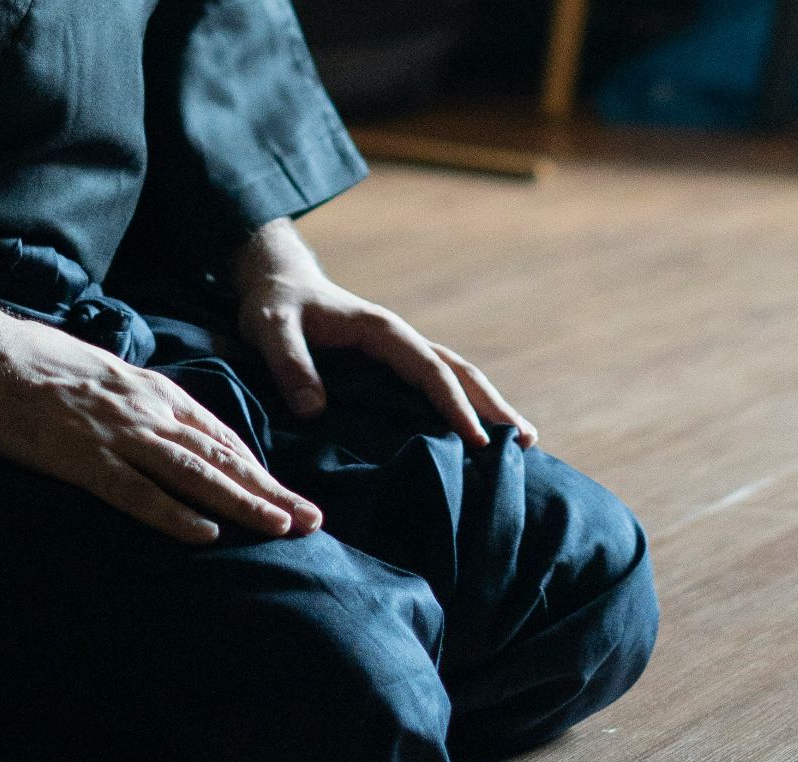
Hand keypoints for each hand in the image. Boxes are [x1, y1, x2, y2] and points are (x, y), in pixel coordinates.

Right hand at [0, 306, 322, 543]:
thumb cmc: (36, 365)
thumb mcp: (105, 375)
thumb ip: (140, 403)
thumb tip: (168, 428)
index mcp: (152, 391)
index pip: (220, 435)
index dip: (258, 467)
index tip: (290, 492)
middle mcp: (146, 410)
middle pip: (221, 456)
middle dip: (270, 490)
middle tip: (312, 518)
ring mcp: (116, 434)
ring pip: (194, 474)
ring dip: (242, 503)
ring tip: (280, 527)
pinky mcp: (82, 458)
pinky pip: (136, 492)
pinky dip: (173, 514)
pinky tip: (206, 534)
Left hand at [230, 217, 536, 448]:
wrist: (277, 283)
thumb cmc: (274, 306)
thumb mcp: (270, 330)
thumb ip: (290, 365)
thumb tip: (315, 410)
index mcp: (383, 332)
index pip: (430, 372)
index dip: (455, 406)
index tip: (477, 440)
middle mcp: (402, 341)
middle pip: (460, 373)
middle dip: (493, 407)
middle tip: (528, 441)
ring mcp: (401, 354)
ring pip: (456, 378)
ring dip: (488, 407)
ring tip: (523, 442)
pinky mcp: (394, 367)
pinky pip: (437, 388)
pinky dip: (464, 409)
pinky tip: (477, 435)